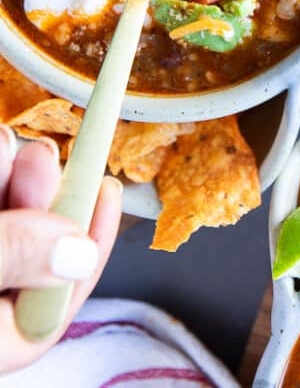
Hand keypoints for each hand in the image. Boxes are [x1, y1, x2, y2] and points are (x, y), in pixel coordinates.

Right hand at [0, 125, 121, 373]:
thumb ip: (13, 258)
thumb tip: (78, 250)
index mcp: (0, 340)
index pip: (61, 298)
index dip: (91, 238)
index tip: (107, 188)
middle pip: (31, 248)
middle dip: (40, 194)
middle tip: (38, 152)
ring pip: (6, 220)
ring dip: (8, 179)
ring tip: (2, 142)